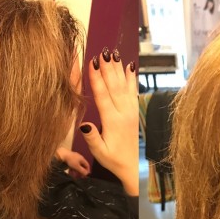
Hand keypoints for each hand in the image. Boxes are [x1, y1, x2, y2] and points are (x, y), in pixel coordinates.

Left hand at [56, 147, 89, 176]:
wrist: (62, 154)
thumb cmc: (71, 160)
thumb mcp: (77, 167)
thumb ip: (82, 171)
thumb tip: (86, 174)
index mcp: (82, 159)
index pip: (87, 165)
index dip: (87, 170)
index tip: (86, 175)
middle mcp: (79, 157)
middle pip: (82, 165)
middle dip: (81, 171)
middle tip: (80, 176)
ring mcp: (74, 157)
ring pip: (77, 165)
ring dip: (76, 171)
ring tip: (74, 175)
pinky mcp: (69, 158)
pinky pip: (72, 164)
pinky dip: (72, 168)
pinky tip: (70, 172)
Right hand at [79, 49, 138, 196]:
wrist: (132, 166)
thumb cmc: (113, 160)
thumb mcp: (100, 152)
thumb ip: (92, 138)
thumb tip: (84, 125)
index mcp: (113, 121)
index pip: (103, 96)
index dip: (97, 78)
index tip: (92, 62)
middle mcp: (124, 113)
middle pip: (114, 86)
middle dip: (108, 68)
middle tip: (103, 51)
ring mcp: (131, 111)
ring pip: (124, 86)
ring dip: (119, 69)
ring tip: (115, 53)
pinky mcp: (135, 112)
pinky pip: (133, 91)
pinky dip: (132, 78)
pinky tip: (130, 67)